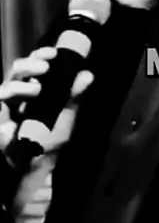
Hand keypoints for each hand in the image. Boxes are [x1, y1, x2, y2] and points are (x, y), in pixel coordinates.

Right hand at [0, 47, 93, 222]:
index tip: (53, 53)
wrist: (37, 169)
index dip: (41, 55)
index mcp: (36, 89)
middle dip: (30, 64)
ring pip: (7, 87)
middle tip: (45, 66)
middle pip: (17, 71)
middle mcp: (19, 95)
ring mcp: (8, 109)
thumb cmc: (50, 141)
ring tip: (36, 90)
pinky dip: (7, 100)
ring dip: (21, 85)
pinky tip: (11, 100)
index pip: (35, 66)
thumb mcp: (66, 117)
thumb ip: (74, 96)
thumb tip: (88, 74)